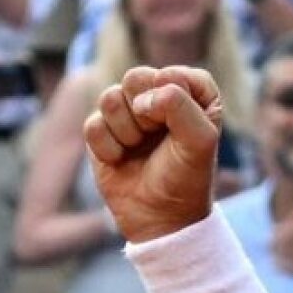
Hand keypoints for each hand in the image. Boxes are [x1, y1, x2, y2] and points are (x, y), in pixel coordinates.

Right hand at [84, 67, 225, 244]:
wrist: (158, 218)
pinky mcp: (103, 131)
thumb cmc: (186, 179)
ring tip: (138, 150)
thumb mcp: (199, 143)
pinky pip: (92, 124)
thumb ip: (182, 107)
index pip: (178, 74)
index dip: (173, 96)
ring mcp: (128, 115)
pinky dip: (108, 147)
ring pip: (109, 97)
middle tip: (155, 136)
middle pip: (137, 77)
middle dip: (144, 110)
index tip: (179, 123)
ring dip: (126, 130)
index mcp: (193, 99)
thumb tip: (150, 92)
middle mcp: (159, 100)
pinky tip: (121, 161)